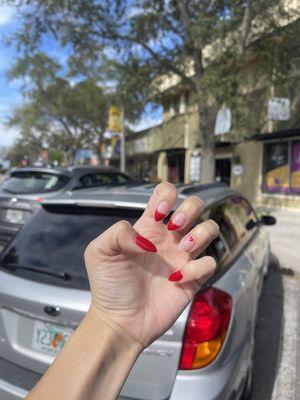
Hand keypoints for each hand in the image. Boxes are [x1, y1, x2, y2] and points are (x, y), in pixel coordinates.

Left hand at [84, 182, 218, 348]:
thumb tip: (148, 240)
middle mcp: (168, 238)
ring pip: (209, 228)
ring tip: (181, 250)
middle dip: (191, 209)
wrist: (120, 321)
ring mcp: (182, 257)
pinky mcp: (193, 278)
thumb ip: (119, 232)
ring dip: (200, 234)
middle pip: (195, 205)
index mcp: (148, 227)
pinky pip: (210, 262)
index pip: (166, 194)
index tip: (160, 214)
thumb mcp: (99, 251)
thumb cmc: (108, 286)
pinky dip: (198, 268)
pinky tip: (178, 279)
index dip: (168, 195)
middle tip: (174, 228)